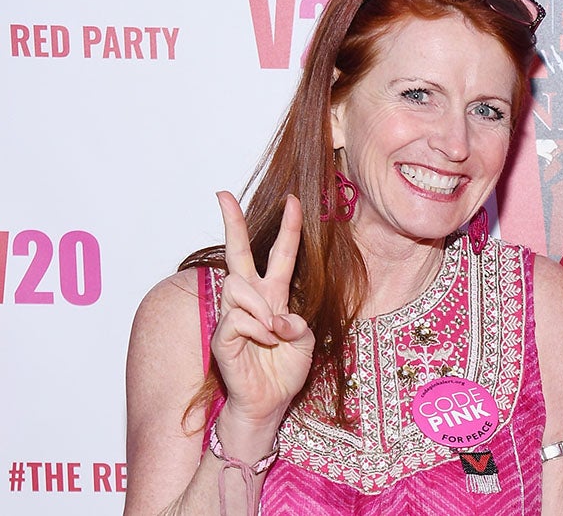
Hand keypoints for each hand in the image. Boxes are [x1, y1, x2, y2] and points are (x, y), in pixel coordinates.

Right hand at [211, 192, 314, 427]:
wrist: (269, 403)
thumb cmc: (284, 372)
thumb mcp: (305, 342)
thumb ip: (297, 323)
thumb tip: (276, 317)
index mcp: (274, 297)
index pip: (279, 255)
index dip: (288, 228)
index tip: (292, 200)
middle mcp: (251, 301)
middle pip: (237, 254)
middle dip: (231, 222)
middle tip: (222, 195)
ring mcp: (233, 316)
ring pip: (239, 287)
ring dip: (262, 309)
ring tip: (271, 334)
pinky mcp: (223, 336)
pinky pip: (239, 318)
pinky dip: (257, 329)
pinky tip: (263, 342)